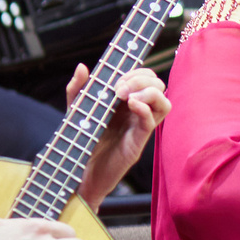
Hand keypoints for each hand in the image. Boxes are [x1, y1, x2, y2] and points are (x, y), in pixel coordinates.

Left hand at [69, 62, 169, 208]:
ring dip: (150, 92)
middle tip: (120, 89)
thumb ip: (77, 89)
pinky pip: (153, 122)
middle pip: (158, 86)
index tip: (116, 78)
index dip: (136, 72)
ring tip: (128, 96)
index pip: (145, 77)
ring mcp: (139, 127)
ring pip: (164, 103)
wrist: (79, 173)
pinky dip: (145, 108)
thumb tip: (82, 67)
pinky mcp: (138, 142)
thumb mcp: (74, 111)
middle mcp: (136, 113)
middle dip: (142, 79)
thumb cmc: (80, 143)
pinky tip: (131, 105)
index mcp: (125, 102)